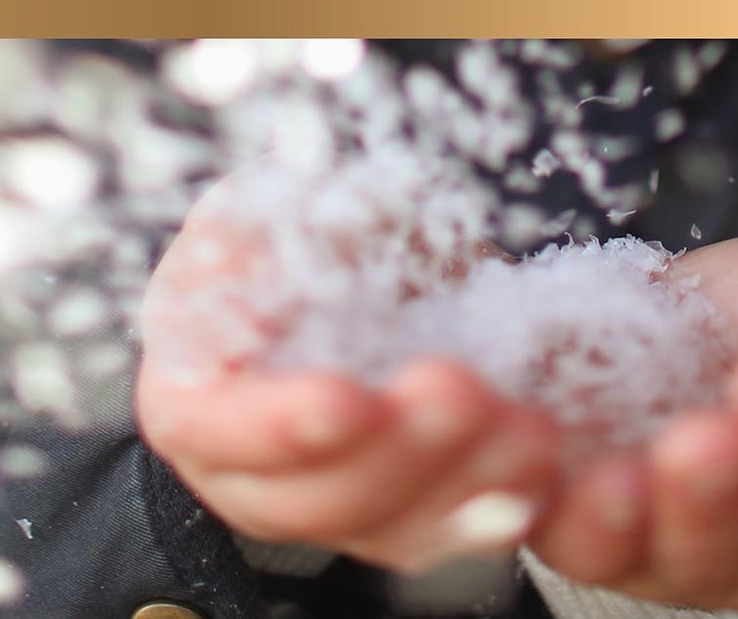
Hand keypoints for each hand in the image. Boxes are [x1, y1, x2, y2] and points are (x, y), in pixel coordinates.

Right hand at [135, 180, 562, 576]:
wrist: (354, 260)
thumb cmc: (302, 231)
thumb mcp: (276, 204)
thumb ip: (268, 225)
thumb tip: (261, 239)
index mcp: (197, 390)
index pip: (215, 428)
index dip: (276, 425)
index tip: (345, 399)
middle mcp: (252, 469)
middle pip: (312, 498)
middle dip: (395, 453)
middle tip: (461, 392)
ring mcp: (331, 502)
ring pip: (390, 529)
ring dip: (463, 484)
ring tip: (526, 430)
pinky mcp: (402, 513)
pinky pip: (449, 532)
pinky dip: (499, 505)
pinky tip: (540, 472)